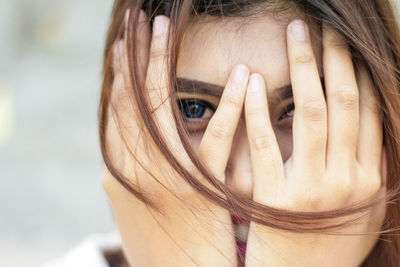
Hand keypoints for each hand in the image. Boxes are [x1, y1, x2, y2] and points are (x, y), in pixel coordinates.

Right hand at [103, 9, 246, 265]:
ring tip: (164, 29)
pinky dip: (230, 106)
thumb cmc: (160, 238)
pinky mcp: (201, 188)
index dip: (119, 76)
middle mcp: (136, 170)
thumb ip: (130, 168)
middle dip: (136, 58)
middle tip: (140, 21)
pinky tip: (240, 76)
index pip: (117, 112)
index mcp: (119, 171)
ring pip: (160, 112)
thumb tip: (121, 142)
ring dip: (161, 65)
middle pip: (132, 103)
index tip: (124, 45)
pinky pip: (215, 141)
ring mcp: (167, 178)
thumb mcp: (135, 202)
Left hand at [243, 20, 385, 266]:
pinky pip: (265, 144)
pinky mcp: (275, 198)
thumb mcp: (364, 213)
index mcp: (371, 179)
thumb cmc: (330, 247)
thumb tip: (373, 129)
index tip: (348, 46)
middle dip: (335, 58)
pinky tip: (252, 80)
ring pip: (312, 113)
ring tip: (296, 32)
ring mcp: (312, 188)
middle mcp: (348, 179)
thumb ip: (370, 171)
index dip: (360, 73)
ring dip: (304, 67)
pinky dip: (259, 110)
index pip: (371, 112)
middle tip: (323, 26)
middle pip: (345, 102)